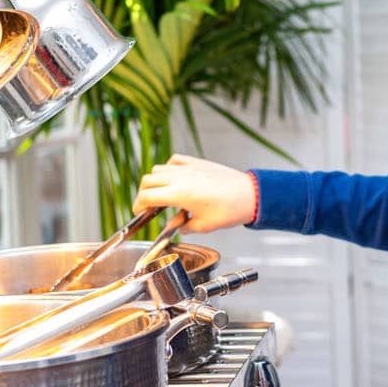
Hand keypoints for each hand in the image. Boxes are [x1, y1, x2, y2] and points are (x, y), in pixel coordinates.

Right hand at [132, 154, 256, 232]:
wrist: (250, 195)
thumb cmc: (230, 210)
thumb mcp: (203, 226)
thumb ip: (184, 226)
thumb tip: (177, 225)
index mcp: (179, 194)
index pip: (146, 196)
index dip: (138, 205)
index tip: (138, 212)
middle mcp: (180, 177)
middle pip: (147, 181)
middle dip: (143, 194)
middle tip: (147, 206)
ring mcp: (188, 167)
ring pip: (158, 169)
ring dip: (154, 181)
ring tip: (161, 193)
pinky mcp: (197, 162)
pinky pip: (174, 160)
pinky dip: (168, 168)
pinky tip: (174, 178)